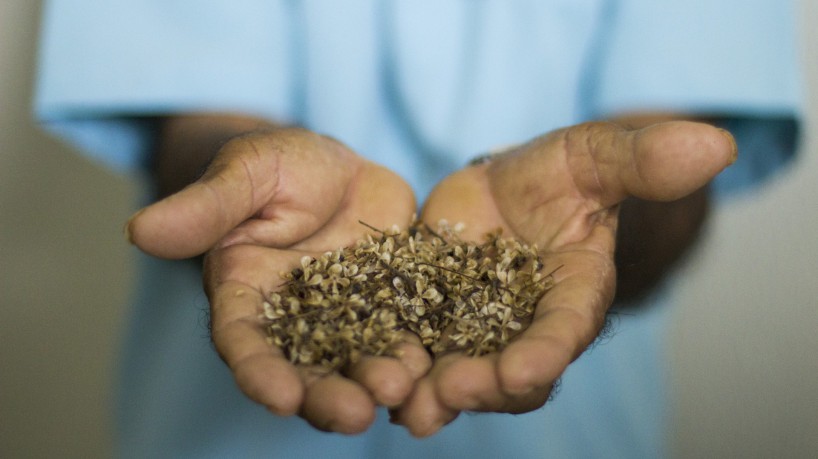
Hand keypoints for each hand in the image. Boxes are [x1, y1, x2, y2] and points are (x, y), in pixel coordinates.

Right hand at [126, 128, 430, 432]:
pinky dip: (417, 354)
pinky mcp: (392, 304)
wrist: (336, 166)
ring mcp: (348, 315)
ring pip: (357, 360)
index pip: (244, 341)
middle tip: (356, 416)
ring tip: (400, 392)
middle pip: (305, 368)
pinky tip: (434, 369)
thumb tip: (138, 230)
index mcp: (247, 293)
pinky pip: (405, 334)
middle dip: (326, 396)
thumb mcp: (245, 173)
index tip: (278, 398)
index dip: (258, 372)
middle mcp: (295, 318)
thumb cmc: (277, 164)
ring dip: (376, 382)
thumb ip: (205, 206)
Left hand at [390, 121, 736, 435]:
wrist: (504, 188)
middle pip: (511, 369)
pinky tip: (370, 378)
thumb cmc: (558, 174)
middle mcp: (526, 325)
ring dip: (436, 394)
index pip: (566, 330)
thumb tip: (714, 143)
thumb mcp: (593, 157)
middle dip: (486, 385)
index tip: (526, 369)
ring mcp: (475, 329)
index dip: (548, 351)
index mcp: (573, 294)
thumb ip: (640, 159)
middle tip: (454, 391)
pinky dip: (397, 367)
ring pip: (459, 372)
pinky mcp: (429, 318)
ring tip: (410, 406)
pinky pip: (414, 348)